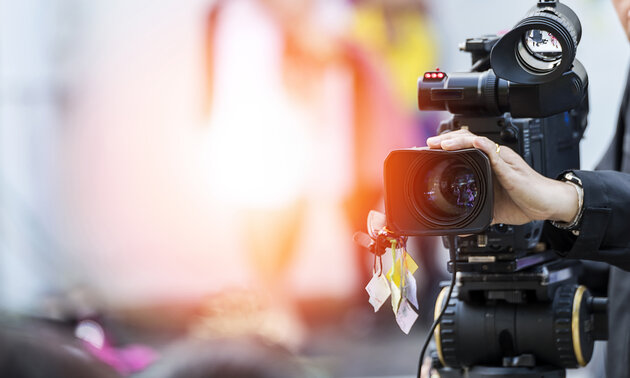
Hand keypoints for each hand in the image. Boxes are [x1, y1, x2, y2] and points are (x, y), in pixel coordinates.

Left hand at [426, 129, 578, 224]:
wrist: (547, 205)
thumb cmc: (525, 201)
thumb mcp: (493, 209)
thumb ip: (478, 214)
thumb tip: (462, 230)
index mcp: (489, 164)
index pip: (465, 148)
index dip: (447, 146)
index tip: (429, 150)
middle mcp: (494, 158)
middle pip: (467, 139)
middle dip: (446, 139)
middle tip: (428, 143)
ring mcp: (502, 160)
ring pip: (477, 142)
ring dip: (458, 140)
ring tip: (441, 143)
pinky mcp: (510, 167)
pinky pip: (495, 153)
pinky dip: (482, 147)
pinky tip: (472, 143)